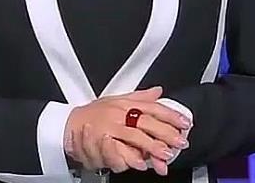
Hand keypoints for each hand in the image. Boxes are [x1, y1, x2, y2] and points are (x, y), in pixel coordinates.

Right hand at [64, 86, 191, 173]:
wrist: (70, 125)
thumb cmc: (94, 114)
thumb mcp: (117, 100)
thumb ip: (140, 98)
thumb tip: (158, 91)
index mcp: (125, 103)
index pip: (152, 106)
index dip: (170, 114)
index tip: (184, 122)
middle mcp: (119, 113)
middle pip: (146, 121)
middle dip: (165, 132)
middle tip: (180, 141)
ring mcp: (110, 128)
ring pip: (134, 137)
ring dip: (151, 147)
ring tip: (164, 155)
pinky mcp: (101, 142)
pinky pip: (118, 152)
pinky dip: (129, 159)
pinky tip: (140, 163)